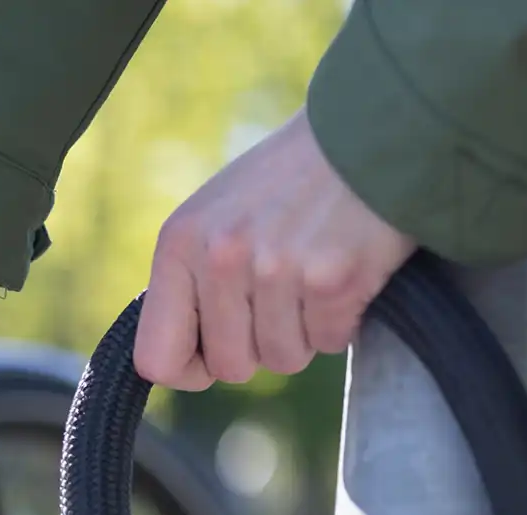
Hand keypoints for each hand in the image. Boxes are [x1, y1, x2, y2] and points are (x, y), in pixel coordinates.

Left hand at [134, 110, 416, 389]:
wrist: (369, 132)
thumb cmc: (287, 183)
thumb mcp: (214, 216)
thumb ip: (190, 281)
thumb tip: (176, 358)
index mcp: (180, 244)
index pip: (156, 359)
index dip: (190, 370)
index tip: (213, 354)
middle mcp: (221, 256)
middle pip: (230, 367)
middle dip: (259, 347)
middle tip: (281, 300)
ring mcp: (275, 268)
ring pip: (282, 359)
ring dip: (303, 333)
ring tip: (312, 278)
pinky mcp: (331, 278)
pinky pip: (329, 342)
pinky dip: (341, 321)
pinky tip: (343, 274)